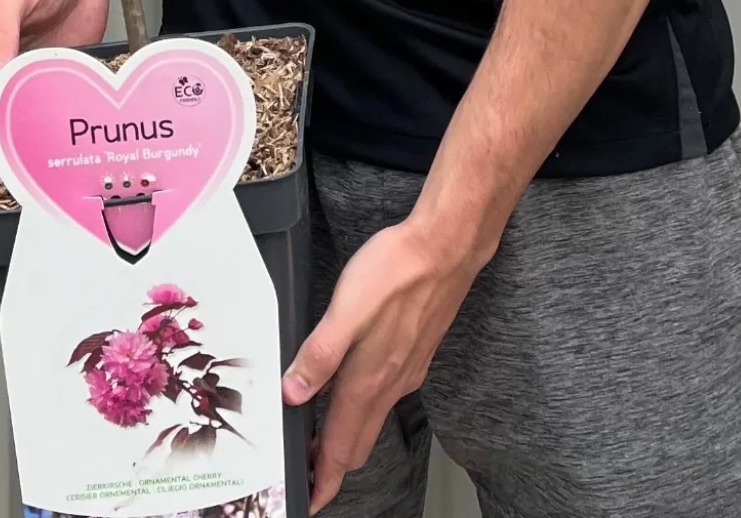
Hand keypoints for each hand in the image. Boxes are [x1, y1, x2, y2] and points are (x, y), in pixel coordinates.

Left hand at [282, 215, 479, 511]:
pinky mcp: (417, 352)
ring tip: (322, 434)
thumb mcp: (346, 309)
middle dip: (331, 463)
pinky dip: (366, 409)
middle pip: (357, 442)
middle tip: (306, 468)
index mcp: (368, 379)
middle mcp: (391, 384)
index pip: (340, 446)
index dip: (323, 478)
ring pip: (373, 420)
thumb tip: (292, 394)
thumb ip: (319, 355)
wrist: (447, 247)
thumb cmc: (397, 271)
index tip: (310, 500)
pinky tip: (355, 390)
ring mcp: (408, 370)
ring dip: (348, 436)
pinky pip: (388, 397)